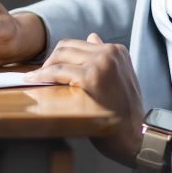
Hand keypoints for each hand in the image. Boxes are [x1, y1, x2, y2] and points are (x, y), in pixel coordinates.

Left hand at [25, 32, 143, 166]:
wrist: (136, 136)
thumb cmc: (125, 112)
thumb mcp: (121, 77)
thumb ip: (105, 57)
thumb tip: (91, 36)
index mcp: (116, 50)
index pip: (79, 44)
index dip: (61, 56)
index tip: (50, 65)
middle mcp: (109, 52)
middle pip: (67, 47)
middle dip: (51, 60)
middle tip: (40, 73)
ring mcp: (101, 63)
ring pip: (61, 56)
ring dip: (45, 67)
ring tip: (35, 77)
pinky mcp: (91, 77)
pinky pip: (58, 72)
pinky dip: (43, 76)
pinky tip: (35, 80)